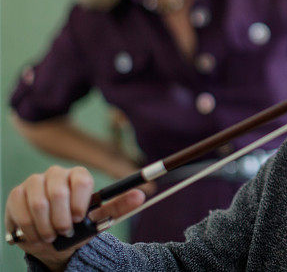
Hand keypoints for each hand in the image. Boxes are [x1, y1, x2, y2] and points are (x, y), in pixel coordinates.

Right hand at [4, 166, 144, 270]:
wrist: (53, 239)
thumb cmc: (79, 225)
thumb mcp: (100, 218)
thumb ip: (119, 206)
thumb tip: (141, 195)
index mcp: (78, 176)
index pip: (82, 180)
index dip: (80, 202)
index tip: (79, 218)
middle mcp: (56, 174)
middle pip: (58, 192)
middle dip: (62, 219)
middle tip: (65, 231)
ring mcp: (35, 182)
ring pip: (40, 203)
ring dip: (46, 226)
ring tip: (51, 235)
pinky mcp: (17, 194)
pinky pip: (22, 210)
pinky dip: (30, 228)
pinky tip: (36, 233)